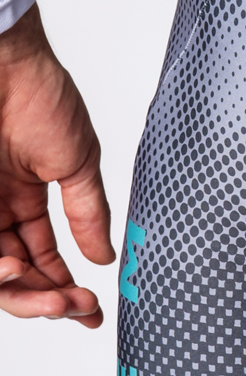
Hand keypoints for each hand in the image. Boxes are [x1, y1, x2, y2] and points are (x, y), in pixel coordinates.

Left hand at [0, 4, 113, 326]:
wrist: (5, 64)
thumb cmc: (39, 94)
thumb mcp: (77, 163)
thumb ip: (88, 214)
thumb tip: (105, 255)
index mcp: (25, 197)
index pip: (43, 257)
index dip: (66, 289)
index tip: (89, 312)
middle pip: (17, 275)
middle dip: (47, 299)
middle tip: (72, 306)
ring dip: (23, 293)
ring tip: (46, 292)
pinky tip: (17, 269)